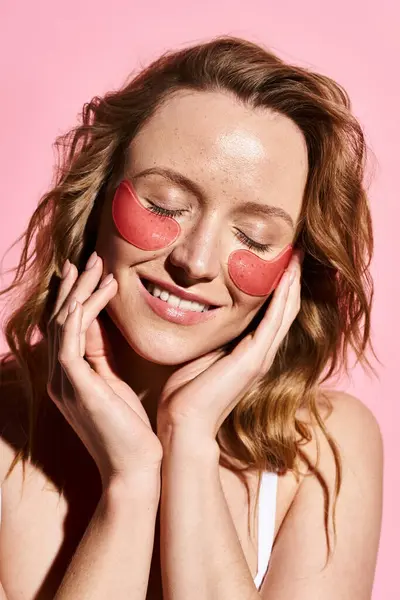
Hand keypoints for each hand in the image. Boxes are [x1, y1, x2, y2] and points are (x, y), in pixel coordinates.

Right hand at [46, 252, 162, 488]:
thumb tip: (101, 327)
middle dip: (74, 285)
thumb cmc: (130, 430)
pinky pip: (75, 334)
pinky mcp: (76, 383)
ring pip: (64, 321)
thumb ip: (102, 358)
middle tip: (89, 257)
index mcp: (68, 378)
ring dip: (82, 288)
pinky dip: (89, 307)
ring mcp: (63, 381)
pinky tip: (108, 288)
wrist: (133, 469)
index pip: (65, 329)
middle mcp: (59, 377)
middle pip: (59, 319)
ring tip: (100, 263)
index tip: (85, 272)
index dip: (73, 297)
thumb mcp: (113, 386)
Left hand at [157, 249, 303, 443]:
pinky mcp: (254, 358)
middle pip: (284, 309)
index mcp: (248, 352)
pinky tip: (288, 275)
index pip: (270, 313)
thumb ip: (210, 337)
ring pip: (285, 311)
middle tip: (297, 252)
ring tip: (298, 256)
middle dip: (291, 280)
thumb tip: (200, 313)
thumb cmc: (185, 393)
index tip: (279, 261)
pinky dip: (283, 296)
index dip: (278, 288)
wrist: (184, 423)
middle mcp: (260, 353)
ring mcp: (260, 356)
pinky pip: (274, 320)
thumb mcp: (201, 355)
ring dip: (293, 283)